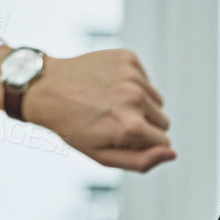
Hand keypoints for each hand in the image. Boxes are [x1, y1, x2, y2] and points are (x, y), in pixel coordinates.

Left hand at [0, 46, 174, 172]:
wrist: (45, 89)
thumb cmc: (73, 128)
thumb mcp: (102, 156)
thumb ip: (141, 161)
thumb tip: (173, 153)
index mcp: (132, 127)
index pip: (164, 143)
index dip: (145, 145)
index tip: (122, 139)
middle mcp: (136, 99)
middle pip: (163, 121)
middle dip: (145, 125)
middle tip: (113, 121)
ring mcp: (132, 76)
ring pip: (157, 100)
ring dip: (139, 105)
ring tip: (110, 104)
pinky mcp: (128, 58)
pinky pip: (145, 80)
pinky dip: (132, 85)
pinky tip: (109, 87)